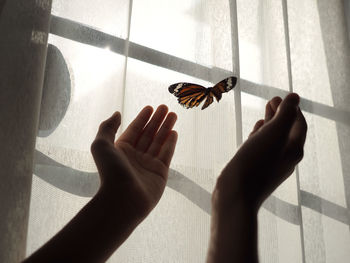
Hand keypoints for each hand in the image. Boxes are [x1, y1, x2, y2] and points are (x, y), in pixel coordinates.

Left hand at [91, 105, 177, 219]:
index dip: (142, 118)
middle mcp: (135, 155)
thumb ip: (108, 127)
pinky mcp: (160, 173)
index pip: (134, 129)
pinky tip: (174, 132)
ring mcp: (148, 164)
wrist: (122, 199)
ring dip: (166, 127)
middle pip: (148, 133)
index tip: (150, 107)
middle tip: (165, 107)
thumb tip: (117, 113)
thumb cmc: (110, 172)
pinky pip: (166, 153)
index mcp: (122, 149)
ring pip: (159, 141)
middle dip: (157, 120)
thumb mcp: (101, 145)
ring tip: (173, 114)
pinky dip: (170, 142)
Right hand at [214, 93, 306, 210]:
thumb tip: (294, 98)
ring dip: (270, 123)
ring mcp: (270, 164)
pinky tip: (256, 130)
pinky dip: (261, 136)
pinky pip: (262, 148)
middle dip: (280, 114)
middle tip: (271, 100)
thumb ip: (286, 114)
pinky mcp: (255, 168)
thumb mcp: (273, 134)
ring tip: (265, 111)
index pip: (298, 124)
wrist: (236, 194)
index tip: (280, 97)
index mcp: (293, 150)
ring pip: (273, 139)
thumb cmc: (255, 163)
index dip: (292, 108)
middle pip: (286, 131)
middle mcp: (285, 158)